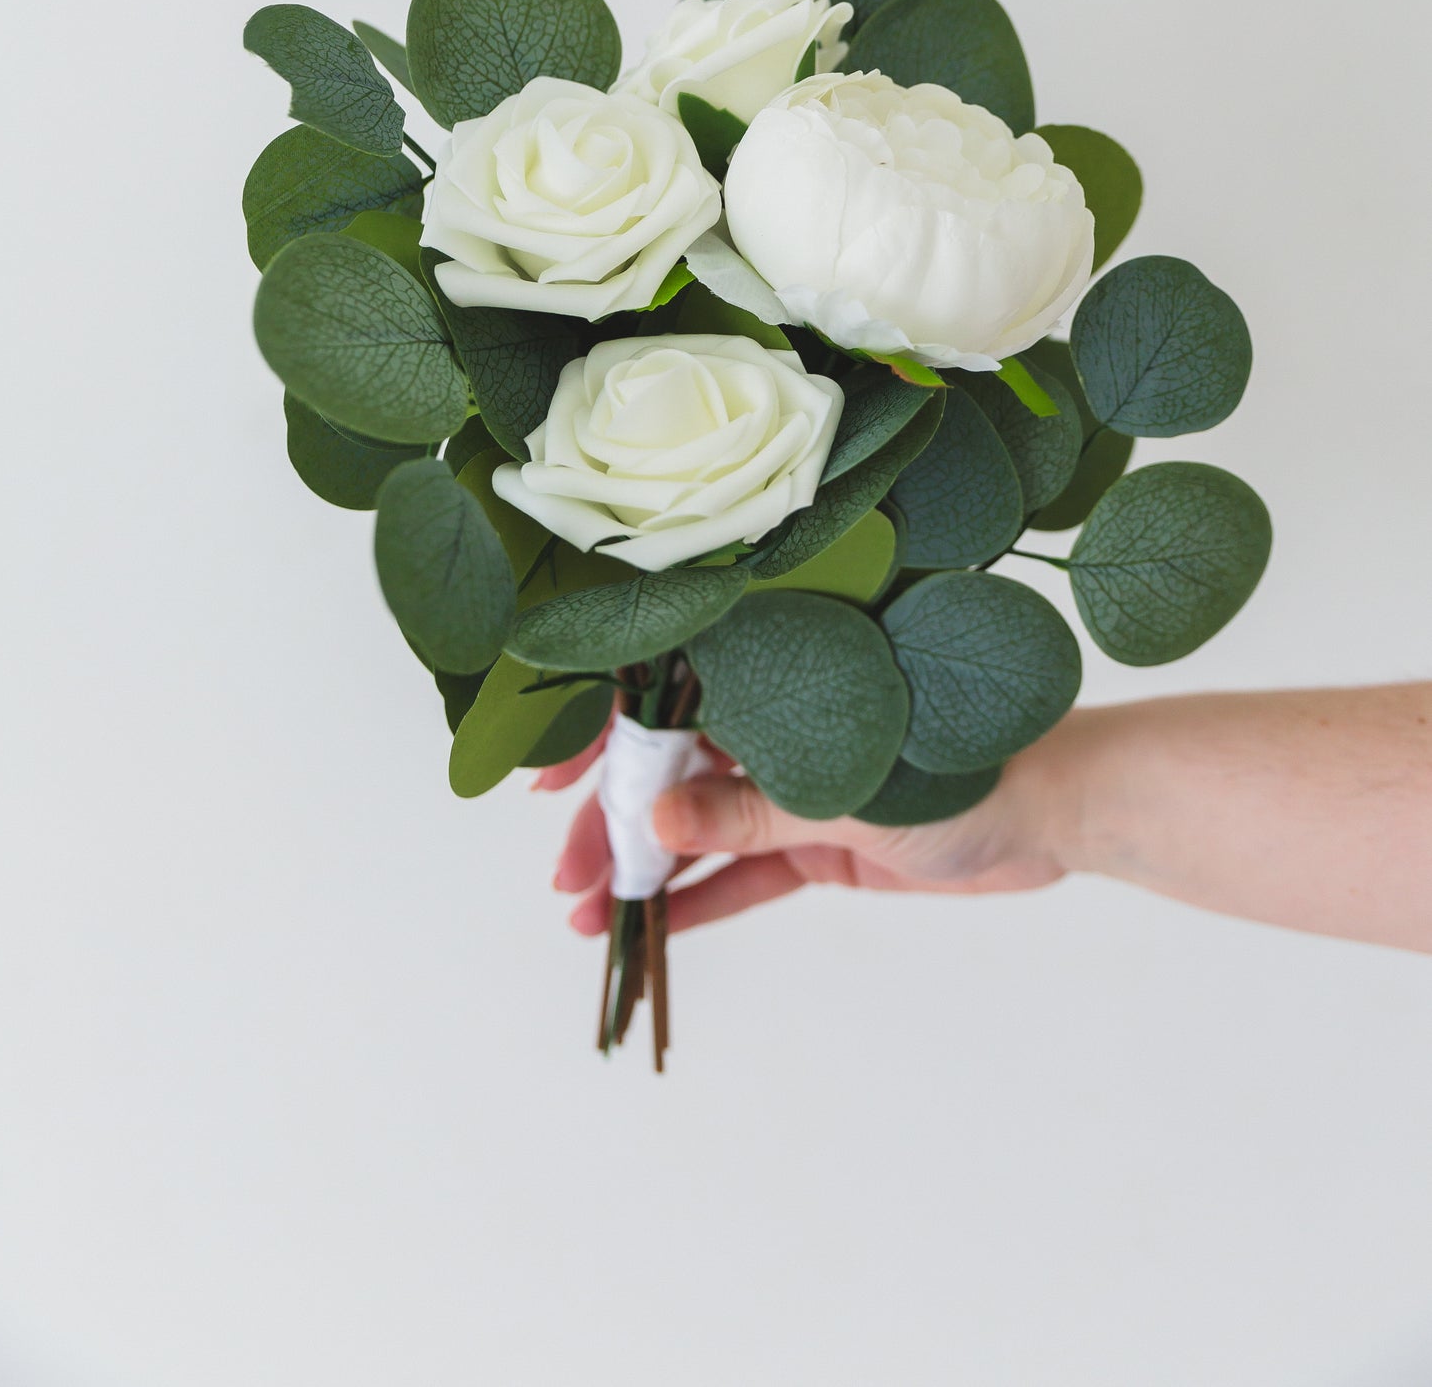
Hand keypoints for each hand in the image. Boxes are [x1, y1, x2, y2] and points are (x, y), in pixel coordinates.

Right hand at [535, 719, 1081, 935]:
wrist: (1059, 807)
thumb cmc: (966, 759)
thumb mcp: (847, 792)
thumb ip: (749, 812)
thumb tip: (654, 824)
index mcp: (781, 678)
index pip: (666, 698)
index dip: (600, 737)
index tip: (548, 781)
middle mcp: (780, 725)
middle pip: (672, 771)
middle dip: (613, 821)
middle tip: (567, 878)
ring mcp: (799, 784)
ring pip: (701, 825)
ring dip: (645, 867)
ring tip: (586, 916)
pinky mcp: (824, 839)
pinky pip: (748, 870)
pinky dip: (702, 898)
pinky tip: (651, 929)